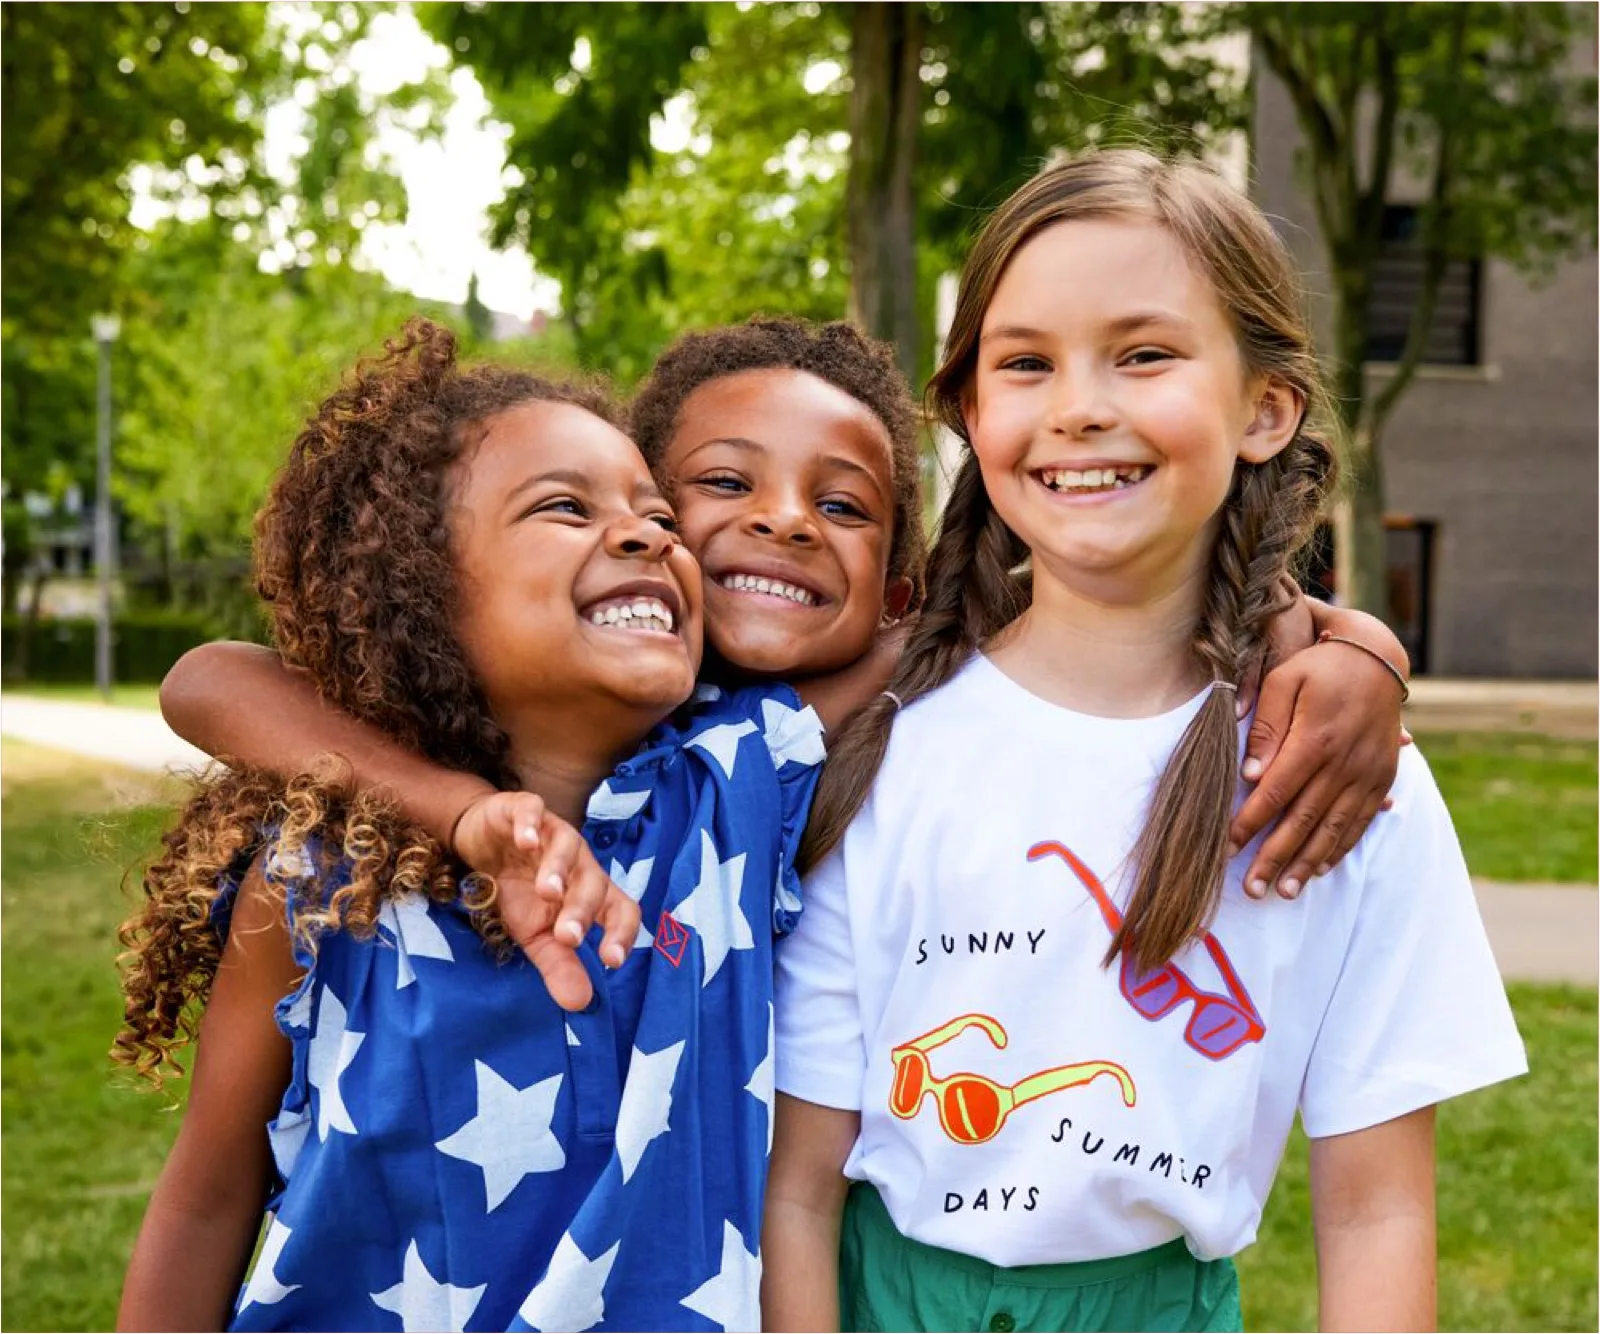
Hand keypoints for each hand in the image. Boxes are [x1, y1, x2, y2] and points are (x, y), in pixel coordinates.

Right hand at [450, 792, 640, 1009]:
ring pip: (568, 846)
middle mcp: (579, 862)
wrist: (482, 844)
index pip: (621, 909)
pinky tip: (525, 842)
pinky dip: (530, 825)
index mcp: (590, 892)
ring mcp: (553, 833)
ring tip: (546, 891)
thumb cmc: (518, 891)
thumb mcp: (534, 935)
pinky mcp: (523, 811)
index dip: (623, 932)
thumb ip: (559, 965)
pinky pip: (532, 812)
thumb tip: (581, 1004)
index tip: (613, 961)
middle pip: (593, 882)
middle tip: (565, 937)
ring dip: (559, 868)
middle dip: (582, 909)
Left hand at [1228, 640, 1406, 898]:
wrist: (1377, 658)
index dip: (1250, 823)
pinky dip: (1339, 848)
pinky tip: (1321, 869)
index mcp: (1316, 739)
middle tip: (1252, 890)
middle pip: (1303, 820)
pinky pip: (1360, 822)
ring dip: (1307, 864)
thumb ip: (1266, 725)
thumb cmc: (1319, 666)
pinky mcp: (1382, 779)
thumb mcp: (1284, 679)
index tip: (1227, 848)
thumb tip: (1250, 774)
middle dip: (1275, 857)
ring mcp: (1367, 774)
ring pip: (1334, 829)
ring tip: (1284, 892)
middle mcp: (1344, 763)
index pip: (1275, 792)